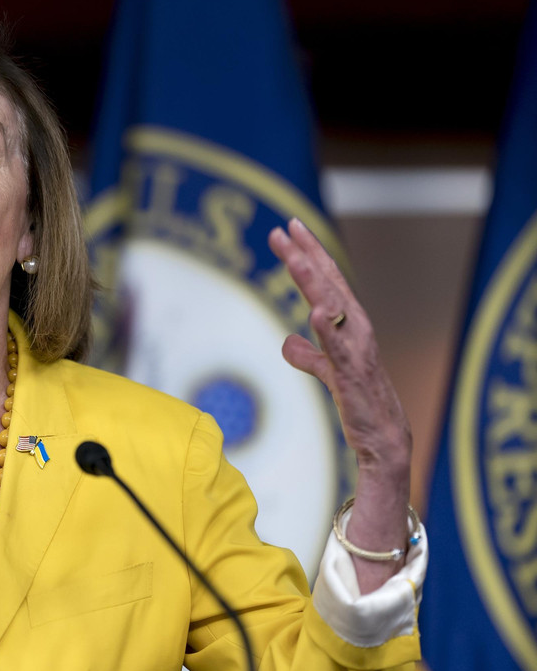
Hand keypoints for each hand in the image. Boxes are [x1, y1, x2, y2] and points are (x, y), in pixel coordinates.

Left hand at [269, 218, 411, 589]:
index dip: (307, 255)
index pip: (324, 283)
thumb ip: (309, 354)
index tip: (287, 229)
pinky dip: (328, 331)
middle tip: (286, 227)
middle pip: (329, 286)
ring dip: (316, 283)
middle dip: (308, 255)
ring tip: (296, 257)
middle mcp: (356, 332)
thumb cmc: (358, 403)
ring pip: (336, 310)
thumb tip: (288, 341)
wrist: (383, 443)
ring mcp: (357, 353)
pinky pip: (341, 351)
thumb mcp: (327, 373)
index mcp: (347, 327)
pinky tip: (313, 313)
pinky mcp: (355, 379)